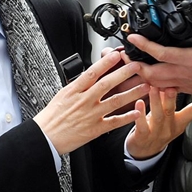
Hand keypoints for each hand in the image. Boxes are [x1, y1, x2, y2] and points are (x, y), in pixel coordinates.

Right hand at [34, 50, 149, 154]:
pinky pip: (114, 122)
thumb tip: (91, 74)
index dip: (106, 63)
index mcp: (74, 90)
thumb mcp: (63, 94)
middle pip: (107, 84)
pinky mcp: (95, 129)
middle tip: (137, 66)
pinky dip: (127, 117)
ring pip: (115, 101)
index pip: (92, 72)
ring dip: (132, 93)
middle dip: (124, 73)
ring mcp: (91, 115)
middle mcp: (84, 101)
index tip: (117, 54)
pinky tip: (138, 112)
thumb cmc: (52, 116)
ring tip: (145, 86)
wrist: (46, 136)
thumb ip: (78, 85)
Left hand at [124, 4, 191, 100]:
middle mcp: (183, 73)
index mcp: (190, 59)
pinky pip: (164, 89)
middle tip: (125, 54)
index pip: (159, 53)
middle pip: (150, 74)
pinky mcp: (187, 89)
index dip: (142, 44)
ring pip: (154, 84)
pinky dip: (154, 83)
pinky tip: (150, 76)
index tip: (132, 36)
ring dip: (141, 75)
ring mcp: (184, 83)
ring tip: (133, 64)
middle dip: (134, 65)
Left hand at [126, 87, 191, 159]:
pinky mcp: (142, 137)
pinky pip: (142, 126)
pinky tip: (139, 103)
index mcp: (178, 122)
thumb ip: (170, 101)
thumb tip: (174, 81)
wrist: (146, 152)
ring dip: (156, 102)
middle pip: (171, 111)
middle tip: (172, 86)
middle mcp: (169, 128)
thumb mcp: (168, 117)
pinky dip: (140, 116)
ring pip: (158, 117)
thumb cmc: (158, 129)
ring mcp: (156, 133)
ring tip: (153, 88)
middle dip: (172, 98)